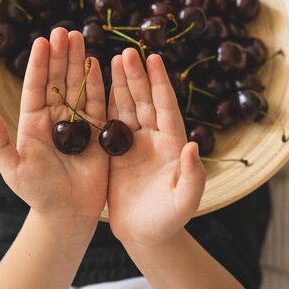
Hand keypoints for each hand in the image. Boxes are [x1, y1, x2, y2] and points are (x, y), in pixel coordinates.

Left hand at [0, 28, 107, 227]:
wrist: (67, 212)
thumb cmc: (38, 193)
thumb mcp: (13, 170)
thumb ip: (1, 144)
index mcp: (33, 123)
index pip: (35, 87)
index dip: (39, 64)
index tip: (42, 41)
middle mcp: (55, 118)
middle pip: (57, 79)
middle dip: (60, 55)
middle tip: (63, 30)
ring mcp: (77, 123)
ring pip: (77, 85)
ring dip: (78, 61)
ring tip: (79, 37)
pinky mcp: (97, 131)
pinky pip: (97, 102)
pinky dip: (98, 83)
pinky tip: (97, 63)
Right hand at [107, 49, 206, 246]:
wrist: (146, 236)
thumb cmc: (168, 221)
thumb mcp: (183, 201)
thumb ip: (191, 175)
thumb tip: (192, 146)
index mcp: (171, 145)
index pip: (165, 108)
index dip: (159, 83)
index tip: (153, 59)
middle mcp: (153, 139)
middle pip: (144, 101)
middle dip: (136, 77)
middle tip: (126, 52)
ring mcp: (134, 144)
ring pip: (126, 107)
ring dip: (119, 85)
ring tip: (110, 60)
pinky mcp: (116, 153)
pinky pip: (109, 123)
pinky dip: (103, 104)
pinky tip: (96, 86)